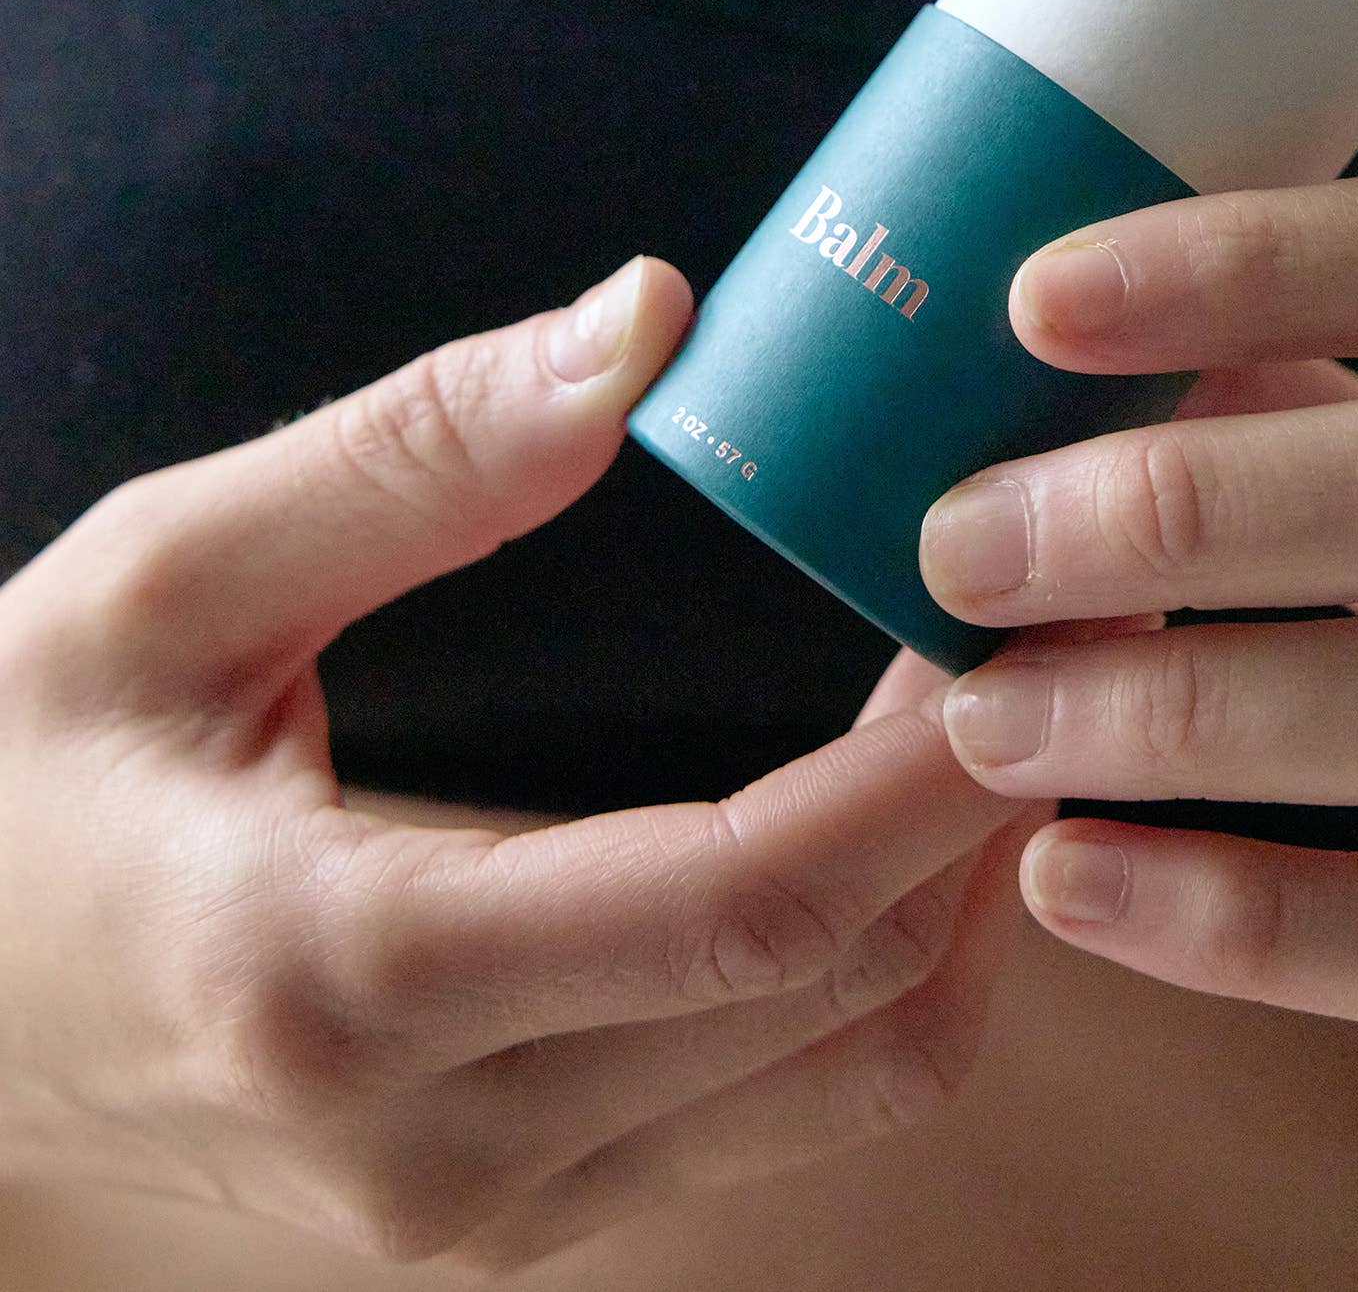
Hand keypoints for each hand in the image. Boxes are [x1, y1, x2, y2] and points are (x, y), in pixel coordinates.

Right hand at [0, 258, 1028, 1274]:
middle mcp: (441, 1149)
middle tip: (1084, 596)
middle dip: (1001, 796)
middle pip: (840, 996)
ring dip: (973, 885)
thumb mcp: (156, 580)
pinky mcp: (520, 1215)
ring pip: (847, 1079)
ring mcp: (488, 1215)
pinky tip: (914, 795)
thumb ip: (404, 455)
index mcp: (337, 975)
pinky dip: (890, 953)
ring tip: (1029, 675)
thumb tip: (644, 320)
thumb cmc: (5, 783)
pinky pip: (781, 1104)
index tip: (1040, 603)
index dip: (931, 766)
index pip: (740, 902)